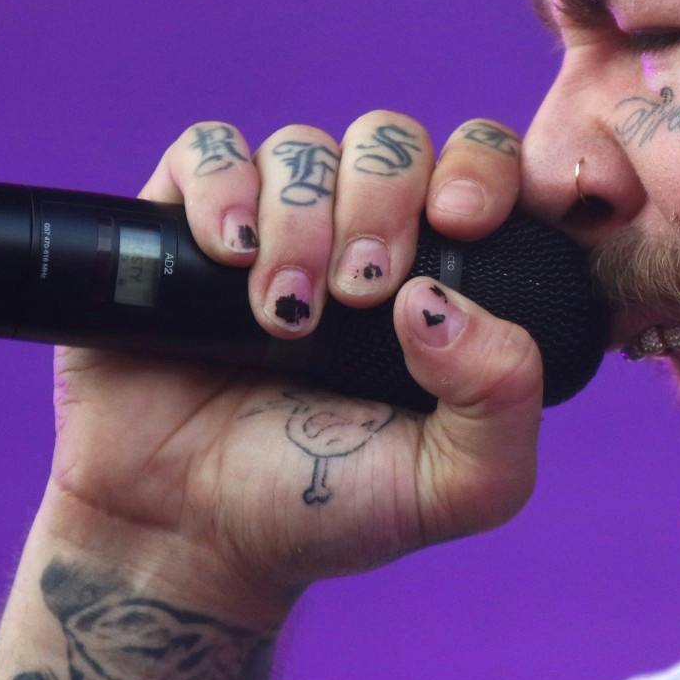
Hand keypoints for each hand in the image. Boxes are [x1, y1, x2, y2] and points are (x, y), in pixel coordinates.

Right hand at [42, 114, 542, 616]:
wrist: (188, 538)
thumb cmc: (328, 505)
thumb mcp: (457, 484)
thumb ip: (502, 398)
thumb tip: (442, 300)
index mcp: (437, 270)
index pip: (482, 161)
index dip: (481, 167)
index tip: (460, 224)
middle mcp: (356, 230)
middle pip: (390, 141)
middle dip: (381, 205)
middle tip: (358, 296)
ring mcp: (268, 223)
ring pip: (303, 147)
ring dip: (301, 221)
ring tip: (283, 314)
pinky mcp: (176, 226)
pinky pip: (208, 147)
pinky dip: (222, 186)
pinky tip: (229, 256)